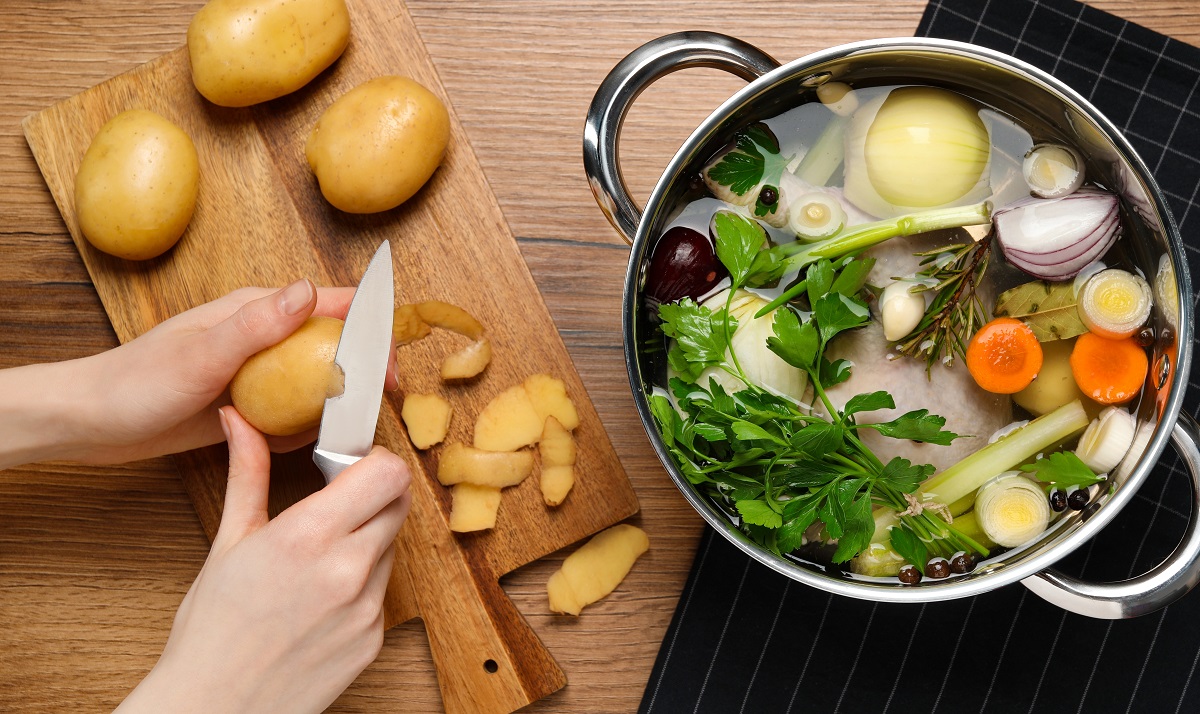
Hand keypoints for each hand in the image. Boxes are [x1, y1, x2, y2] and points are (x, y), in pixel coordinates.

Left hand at [68, 279, 397, 463]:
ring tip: (351, 428)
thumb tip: (310, 292)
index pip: (333, 304)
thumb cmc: (137, 385)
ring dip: (338, 401)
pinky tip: (303, 445)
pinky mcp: (246, 403)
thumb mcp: (202, 355)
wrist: (91, 423)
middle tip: (379, 405)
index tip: (391, 366)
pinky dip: (306, 427)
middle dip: (365, 370)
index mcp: (256, 310)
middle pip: (335, 343)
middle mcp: (263, 336)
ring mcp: (256, 371)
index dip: (373, 329)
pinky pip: (292, 412)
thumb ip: (257, 325)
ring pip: (317, 379)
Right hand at [116, 407, 411, 713]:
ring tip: (317, 559)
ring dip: (367, 540)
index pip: (387, 473)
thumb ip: (248, 472)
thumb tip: (238, 420)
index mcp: (308, 536)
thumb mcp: (228, 542)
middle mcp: (347, 569)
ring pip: (391, 545)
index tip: (352, 464)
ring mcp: (366, 607)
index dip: (375, 461)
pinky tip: (321, 597)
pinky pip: (384, 590)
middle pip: (398, 503)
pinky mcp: (375, 637)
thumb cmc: (211, 631)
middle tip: (337, 503)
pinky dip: (362, 583)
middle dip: (373, 494)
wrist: (216, 708)